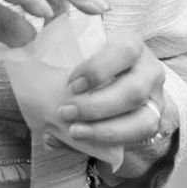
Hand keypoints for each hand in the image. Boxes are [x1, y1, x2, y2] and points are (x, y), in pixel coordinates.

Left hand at [43, 25, 173, 180]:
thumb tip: (30, 51)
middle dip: (97, 106)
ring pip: (143, 121)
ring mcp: (155, 99)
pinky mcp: (152, 122)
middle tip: (66, 112)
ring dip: (105, 130)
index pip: (124, 51)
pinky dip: (107, 142)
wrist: (122, 75)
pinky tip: (83, 141)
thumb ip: (61, 49)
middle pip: (134, 91)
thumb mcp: (83, 47)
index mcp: (132, 44)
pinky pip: (137, 139)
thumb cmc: (94, 59)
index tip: (72, 83)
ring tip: (74, 131)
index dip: (98, 69)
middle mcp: (150, 70)